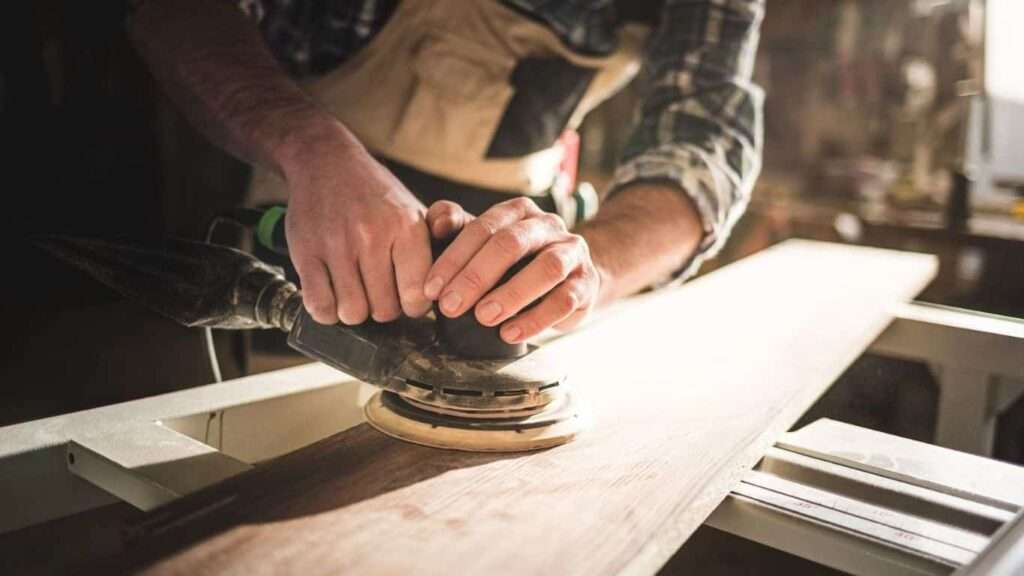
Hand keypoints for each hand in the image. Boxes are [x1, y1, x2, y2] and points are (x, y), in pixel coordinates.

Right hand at [282, 134, 432, 324]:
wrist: (326, 162)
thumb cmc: (375, 195)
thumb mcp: (415, 211)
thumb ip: (436, 246)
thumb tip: (447, 288)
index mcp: (406, 227)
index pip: (417, 295)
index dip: (413, 306)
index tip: (407, 300)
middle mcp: (373, 236)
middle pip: (384, 310)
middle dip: (383, 309)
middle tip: (379, 292)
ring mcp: (337, 245)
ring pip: (352, 312)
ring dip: (355, 311)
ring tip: (357, 293)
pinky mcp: (306, 252)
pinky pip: (320, 305)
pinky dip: (327, 311)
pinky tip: (333, 296)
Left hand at [423, 198, 599, 342]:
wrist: (568, 277)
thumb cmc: (516, 262)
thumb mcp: (484, 242)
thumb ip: (455, 226)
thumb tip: (437, 223)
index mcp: (518, 211)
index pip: (483, 227)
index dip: (454, 258)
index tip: (432, 288)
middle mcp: (548, 225)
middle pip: (512, 243)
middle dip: (477, 276)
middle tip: (451, 305)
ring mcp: (572, 253)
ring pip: (547, 269)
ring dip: (512, 294)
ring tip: (484, 317)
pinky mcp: (586, 283)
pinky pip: (565, 300)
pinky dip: (536, 319)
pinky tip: (510, 333)